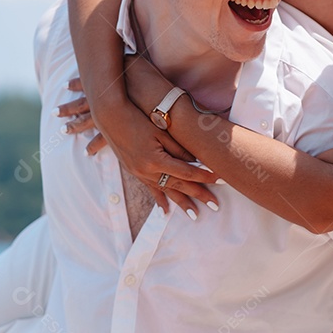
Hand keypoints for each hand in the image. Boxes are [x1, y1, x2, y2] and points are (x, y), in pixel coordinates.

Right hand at [57, 78, 219, 217]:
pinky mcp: (134, 172)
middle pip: (179, 185)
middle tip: (215, 206)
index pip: (187, 171)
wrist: (111, 117)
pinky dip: (159, 200)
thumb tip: (196, 163)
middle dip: (198, 195)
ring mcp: (139, 173)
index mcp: (156, 160)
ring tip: (195, 215)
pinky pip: (150, 189)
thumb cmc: (138, 118)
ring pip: (165, 191)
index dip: (206, 176)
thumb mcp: (161, 131)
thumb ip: (178, 149)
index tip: (221, 180)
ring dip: (181, 203)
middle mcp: (147, 170)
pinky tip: (166, 211)